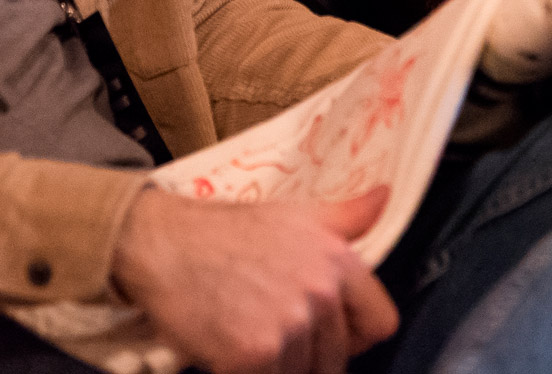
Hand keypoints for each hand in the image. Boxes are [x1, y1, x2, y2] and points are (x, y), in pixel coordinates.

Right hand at [109, 186, 397, 373]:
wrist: (165, 245)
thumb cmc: (228, 231)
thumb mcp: (297, 215)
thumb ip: (348, 216)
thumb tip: (385, 195)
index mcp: (338, 261)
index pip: (381, 323)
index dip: (357, 333)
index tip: (335, 332)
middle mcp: (320, 294)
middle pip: (337, 357)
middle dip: (310, 352)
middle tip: (274, 329)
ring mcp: (288, 327)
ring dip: (279, 365)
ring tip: (251, 334)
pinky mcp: (252, 356)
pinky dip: (251, 372)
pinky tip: (231, 350)